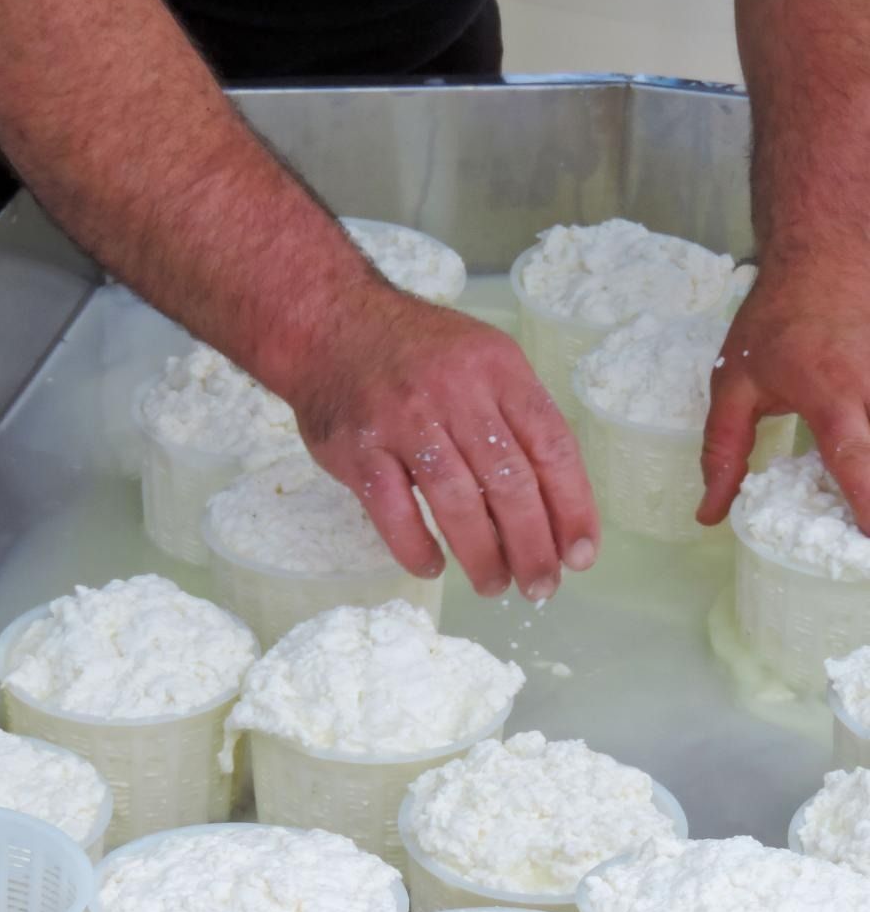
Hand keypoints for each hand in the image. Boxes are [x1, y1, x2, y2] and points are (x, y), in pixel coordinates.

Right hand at [286, 291, 599, 598]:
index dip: (573, 506)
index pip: (552, 445)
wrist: (330, 325)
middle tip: (541, 586)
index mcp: (497, 369)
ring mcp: (402, 420)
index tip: (581, 554)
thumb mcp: (480, 360)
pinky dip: (417, 547)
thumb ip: (514, 419)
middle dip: (533, 546)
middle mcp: (455, 392)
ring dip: (482, 555)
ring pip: (456, 501)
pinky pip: (394, 511)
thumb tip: (553, 506)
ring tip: (495, 586)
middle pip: (509, 482)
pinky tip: (434, 566)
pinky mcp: (358, 449)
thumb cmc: (416, 354)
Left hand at [698, 264, 869, 531]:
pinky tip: (863, 464)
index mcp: (833, 395)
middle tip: (858, 540)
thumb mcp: (735, 384)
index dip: (868, 503)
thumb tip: (710, 513)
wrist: (827, 252)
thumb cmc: (777, 318)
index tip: (869, 541)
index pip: (856, 457)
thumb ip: (723, 452)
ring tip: (859, 512)